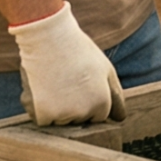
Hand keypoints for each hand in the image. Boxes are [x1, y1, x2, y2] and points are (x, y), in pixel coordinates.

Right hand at [8, 2, 125, 124]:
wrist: (49, 39)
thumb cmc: (78, 52)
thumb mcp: (106, 70)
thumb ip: (115, 95)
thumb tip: (120, 119)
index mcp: (102, 102)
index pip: (98, 117)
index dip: (90, 99)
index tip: (82, 83)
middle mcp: (84, 112)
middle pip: (78, 120)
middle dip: (74, 105)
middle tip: (67, 80)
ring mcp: (62, 115)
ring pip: (60, 121)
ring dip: (56, 108)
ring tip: (55, 82)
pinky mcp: (41, 114)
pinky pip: (42, 121)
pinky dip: (40, 108)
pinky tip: (42, 88)